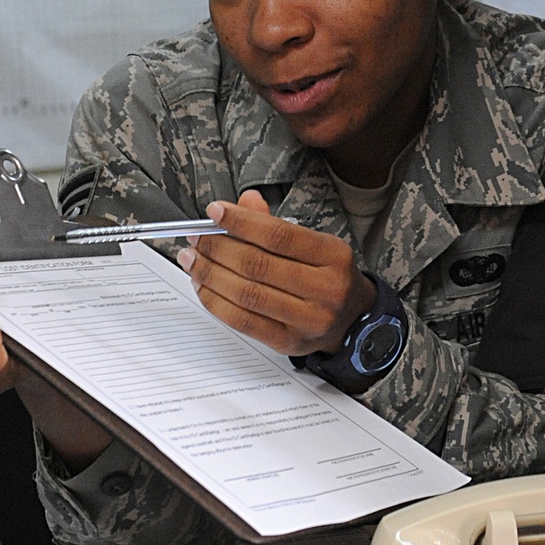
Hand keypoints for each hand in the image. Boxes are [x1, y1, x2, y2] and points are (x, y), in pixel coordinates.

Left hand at [177, 190, 374, 354]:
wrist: (352, 319)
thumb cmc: (327, 276)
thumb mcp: (313, 243)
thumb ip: (275, 224)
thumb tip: (245, 202)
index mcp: (333, 255)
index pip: (279, 235)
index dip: (241, 222)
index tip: (215, 212)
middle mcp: (325, 288)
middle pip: (258, 265)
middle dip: (218, 247)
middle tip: (197, 237)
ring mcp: (308, 319)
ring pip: (246, 294)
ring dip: (210, 274)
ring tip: (193, 259)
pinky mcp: (289, 342)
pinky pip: (243, 321)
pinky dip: (215, 302)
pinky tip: (202, 286)